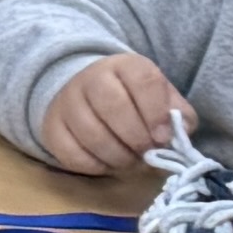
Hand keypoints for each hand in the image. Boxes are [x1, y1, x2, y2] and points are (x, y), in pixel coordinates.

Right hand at [30, 51, 188, 173]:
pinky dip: (95, 166)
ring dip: (118, 156)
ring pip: (91, 134)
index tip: (163, 137)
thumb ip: (177, 114)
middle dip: (136, 138)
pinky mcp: (52, 127)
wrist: (86, 93)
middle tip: (147, 153)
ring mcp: (67, 102)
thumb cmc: (133, 101)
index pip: (143, 81)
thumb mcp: (161, 98)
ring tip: (131, 160)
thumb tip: (180, 133)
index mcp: (126, 66)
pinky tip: (108, 162)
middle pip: (113, 106)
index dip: (156, 112)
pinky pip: (72, 154)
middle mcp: (92, 78)